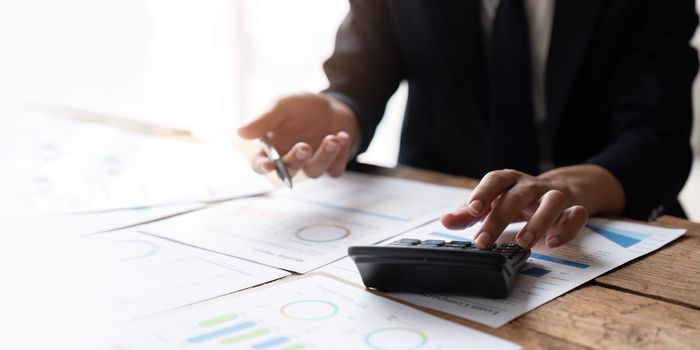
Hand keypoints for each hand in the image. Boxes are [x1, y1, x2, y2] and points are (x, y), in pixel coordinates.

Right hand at [238, 93, 359, 178]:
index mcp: (273, 148)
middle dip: (295, 161)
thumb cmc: (303, 106)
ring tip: (332, 137)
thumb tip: (240, 132)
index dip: (262, 167)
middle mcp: (291, 159)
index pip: (260, 164)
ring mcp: (312, 164)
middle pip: (288, 172)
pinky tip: (342, 136)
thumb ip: (264, 120)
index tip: (268, 164)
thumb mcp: (283, 105)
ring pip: (314, 173)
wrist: (334, 106)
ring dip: (323, 156)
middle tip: (304, 146)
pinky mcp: (332, 165)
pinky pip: (335, 170)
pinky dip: (341, 154)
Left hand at [441, 165, 624, 248]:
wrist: (563, 189)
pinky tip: (552, 242)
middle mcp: (531, 186)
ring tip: (522, 242)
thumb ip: (469, 213)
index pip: (494, 181)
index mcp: (509, 181)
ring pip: (551, 201)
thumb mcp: (493, 203)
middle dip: (499, 218)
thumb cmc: (519, 199)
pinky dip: (566, 228)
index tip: (471, 210)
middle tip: (483, 241)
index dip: (482, 193)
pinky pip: (576, 215)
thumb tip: (445, 221)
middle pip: (517, 196)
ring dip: (537, 221)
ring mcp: (554, 196)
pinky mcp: (574, 208)